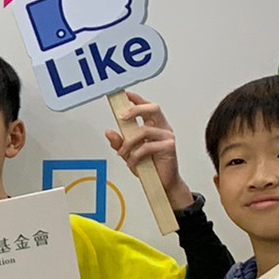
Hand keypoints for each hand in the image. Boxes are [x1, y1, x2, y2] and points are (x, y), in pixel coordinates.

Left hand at [104, 91, 190, 209]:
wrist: (161, 184)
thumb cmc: (149, 167)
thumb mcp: (129, 153)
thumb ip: (119, 142)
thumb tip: (108, 132)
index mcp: (155, 125)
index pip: (147, 107)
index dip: (137, 99)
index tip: (125, 95)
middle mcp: (162, 128)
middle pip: (153, 108)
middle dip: (136, 109)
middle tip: (122, 117)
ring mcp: (167, 136)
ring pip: (144, 130)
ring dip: (129, 142)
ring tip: (123, 153)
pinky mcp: (169, 147)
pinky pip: (147, 146)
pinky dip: (136, 155)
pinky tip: (132, 162)